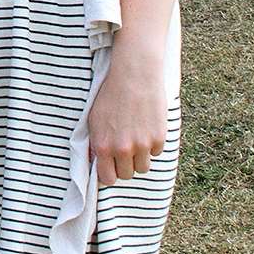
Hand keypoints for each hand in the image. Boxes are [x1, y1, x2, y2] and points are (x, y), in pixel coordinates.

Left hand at [86, 53, 166, 185]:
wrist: (134, 75)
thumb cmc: (110, 95)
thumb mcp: (94, 119)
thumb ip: (95, 143)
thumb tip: (96, 161)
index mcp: (103, 146)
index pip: (108, 178)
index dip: (110, 173)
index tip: (112, 167)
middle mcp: (123, 149)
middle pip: (127, 175)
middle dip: (125, 165)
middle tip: (125, 151)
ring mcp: (142, 145)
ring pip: (143, 168)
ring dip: (140, 158)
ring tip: (136, 140)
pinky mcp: (159, 138)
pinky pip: (156, 153)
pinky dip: (152, 145)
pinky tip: (146, 128)